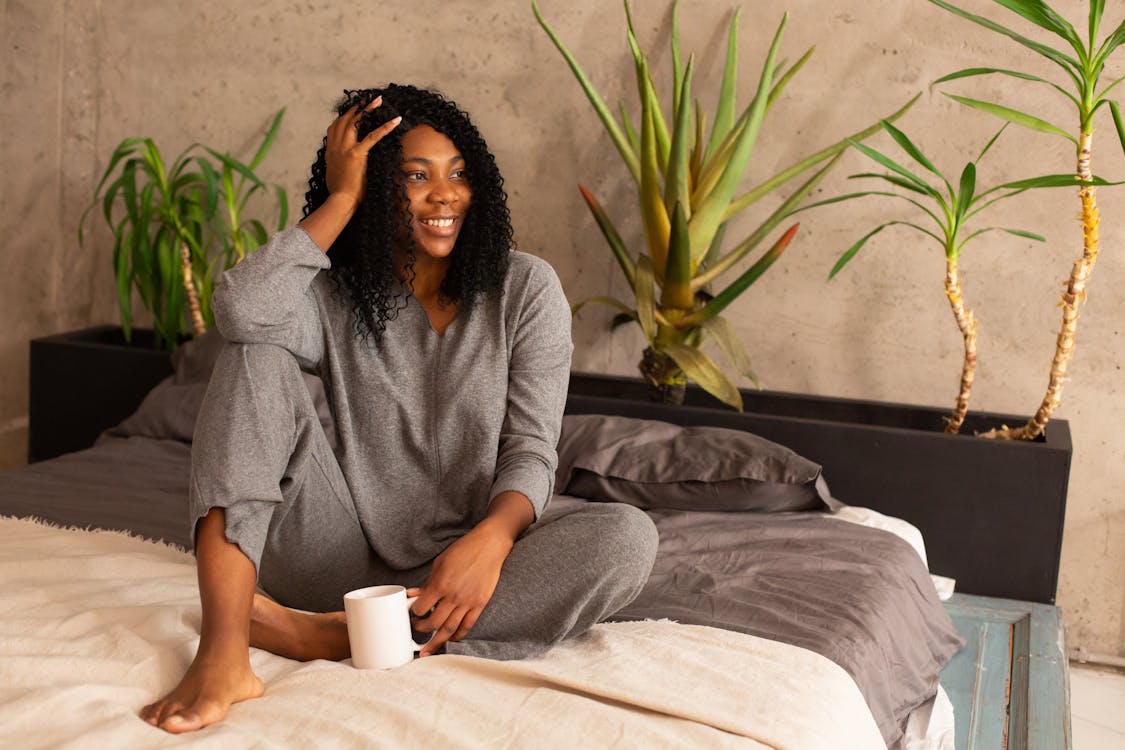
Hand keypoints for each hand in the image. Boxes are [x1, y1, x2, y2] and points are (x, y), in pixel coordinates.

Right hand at [324, 97, 400, 209]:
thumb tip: (341, 166)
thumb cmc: (339, 193)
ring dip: (367, 109)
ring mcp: (345, 149)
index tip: (353, 109)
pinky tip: (395, 120)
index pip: (335, 127)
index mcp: (331, 150)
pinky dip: (385, 127)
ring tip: (378, 100)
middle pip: (345, 119)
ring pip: (356, 122)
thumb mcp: (334, 174)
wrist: (340, 201)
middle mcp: (336, 146)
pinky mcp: (356, 155)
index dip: (345, 116)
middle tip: (367, 98)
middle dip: (356, 107)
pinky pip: (372, 137)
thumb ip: (337, 165)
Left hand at [407, 522, 514, 656]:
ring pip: (449, 630)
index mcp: (441, 584)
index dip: (414, 613)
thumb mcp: (440, 563)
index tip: (413, 612)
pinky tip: (450, 639)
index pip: (421, 608)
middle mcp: (454, 596)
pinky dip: (457, 636)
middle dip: (422, 629)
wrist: (489, 546)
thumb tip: (413, 594)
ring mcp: (468, 602)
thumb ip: (427, 582)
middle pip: (433, 623)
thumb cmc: (464, 550)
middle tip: (417, 628)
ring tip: (429, 648)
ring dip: (437, 641)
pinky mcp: (480, 604)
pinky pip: (467, 626)